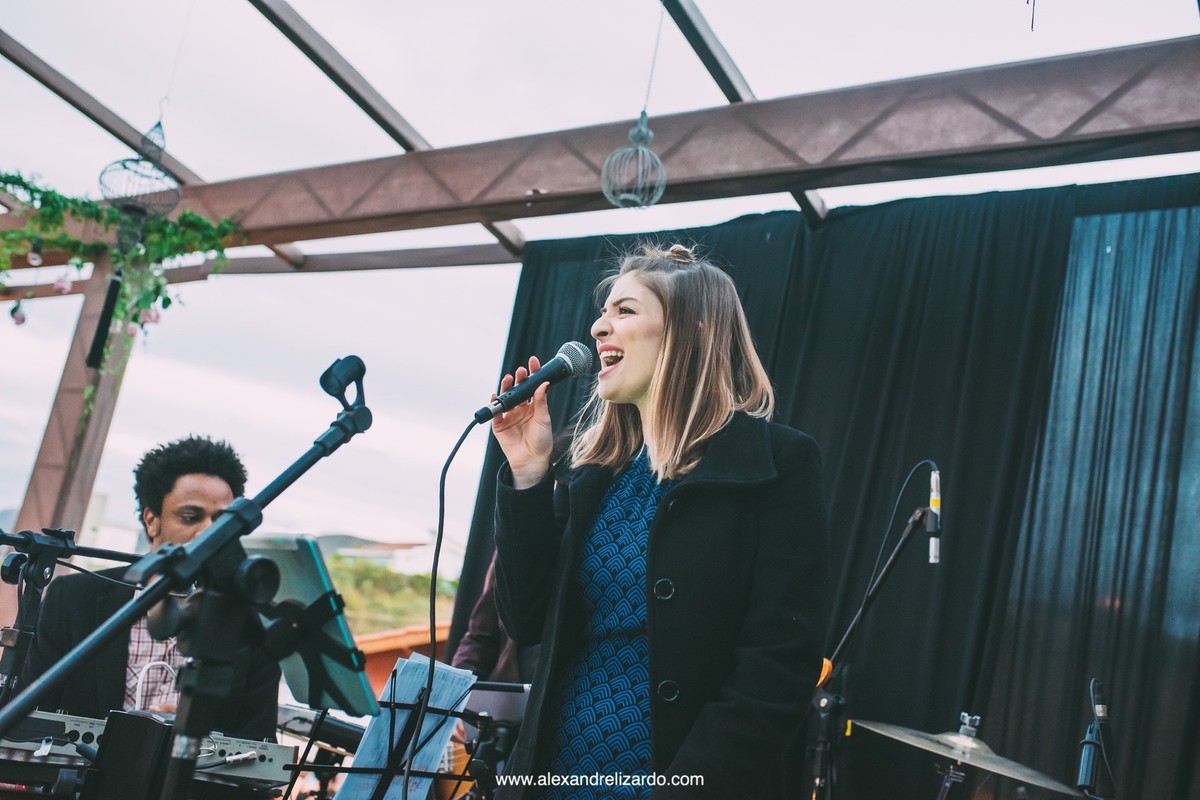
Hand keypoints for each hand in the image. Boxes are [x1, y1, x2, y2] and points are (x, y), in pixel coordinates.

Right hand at [491, 356, 552, 488]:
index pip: (532, 386)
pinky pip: (495, 413)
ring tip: (508, 379)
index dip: (532, 373)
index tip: (533, 361)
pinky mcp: (499, 425)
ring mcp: (509, 416)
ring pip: (505, 398)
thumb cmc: (542, 441)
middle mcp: (521, 408)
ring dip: (506, 388)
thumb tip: (544, 383)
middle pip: (517, 390)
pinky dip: (494, 404)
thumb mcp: (544, 419)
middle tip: (520, 371)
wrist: (532, 461)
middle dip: (518, 379)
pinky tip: (495, 396)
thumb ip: (541, 402)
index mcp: (533, 406)